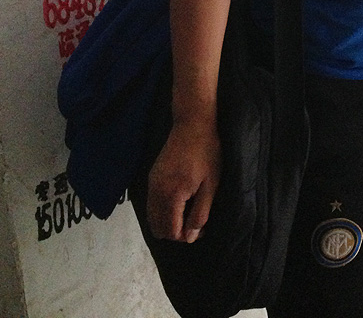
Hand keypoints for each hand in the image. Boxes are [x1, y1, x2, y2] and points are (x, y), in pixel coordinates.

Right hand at [146, 119, 222, 242]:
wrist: (192, 124)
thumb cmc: (207, 153)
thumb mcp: (210, 185)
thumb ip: (200, 213)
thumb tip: (190, 237)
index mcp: (172, 195)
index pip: (171, 232)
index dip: (186, 235)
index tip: (201, 226)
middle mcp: (156, 192)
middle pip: (158, 229)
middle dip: (176, 231)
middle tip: (194, 219)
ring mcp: (151, 184)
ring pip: (152, 218)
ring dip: (168, 222)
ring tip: (187, 210)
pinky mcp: (151, 178)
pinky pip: (151, 205)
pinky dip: (162, 211)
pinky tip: (178, 201)